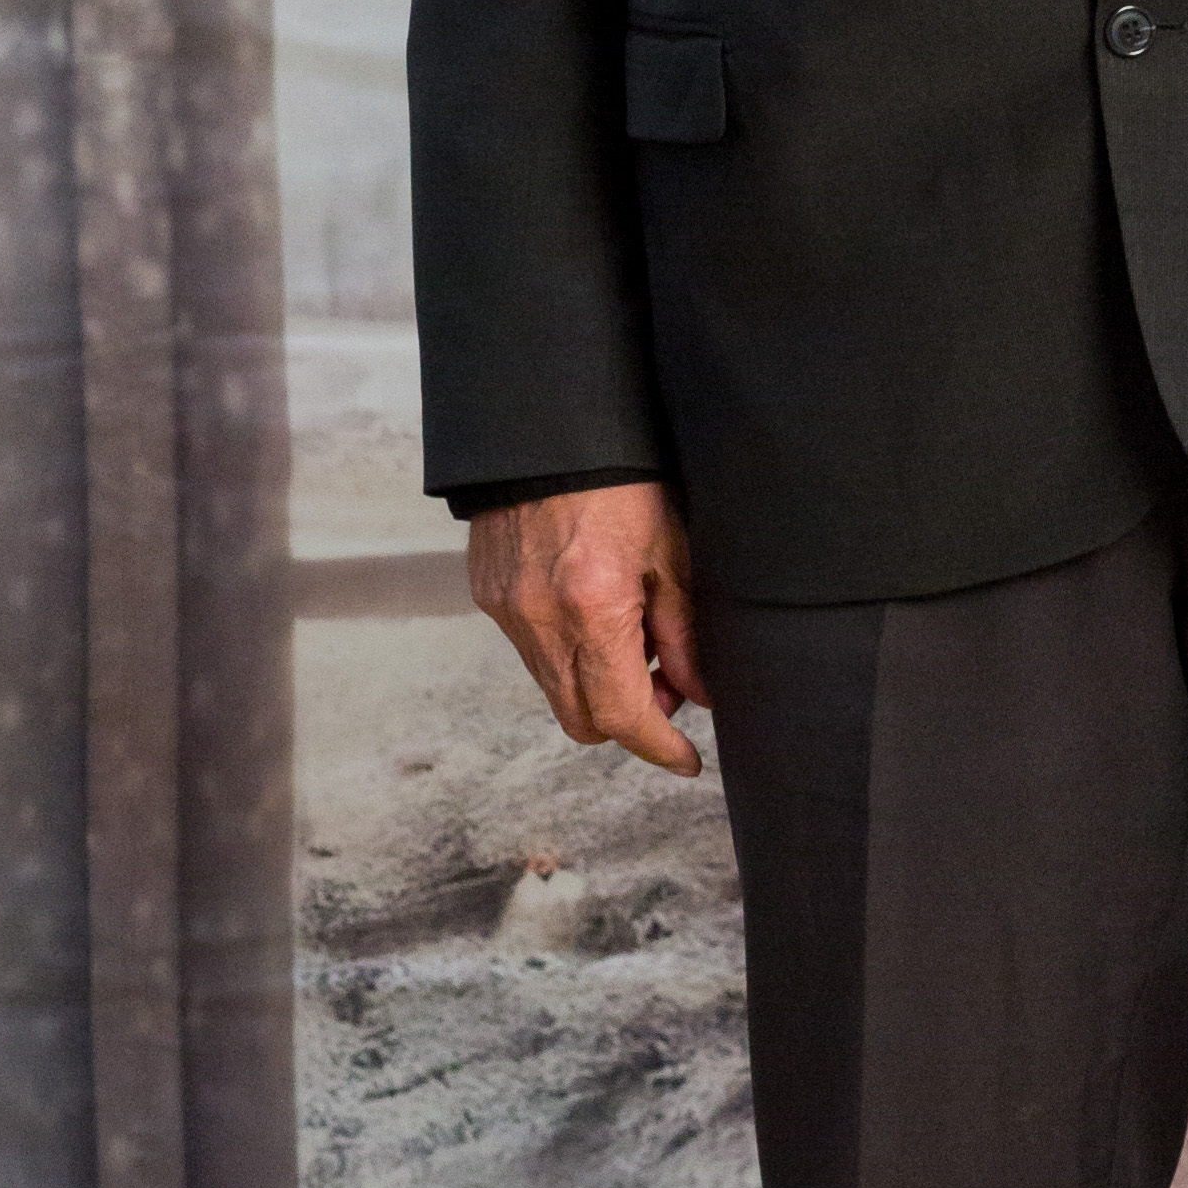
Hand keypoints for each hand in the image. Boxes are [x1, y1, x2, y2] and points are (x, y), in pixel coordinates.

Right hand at [467, 479, 705, 775]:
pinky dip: (566, 653)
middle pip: (582, 720)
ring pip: (554, 689)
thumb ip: (684, 633)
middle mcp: (540, 619)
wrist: (550, 428)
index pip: (623, 715)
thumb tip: (698, 694)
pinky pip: (531, 651)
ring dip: (596, 686)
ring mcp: (507, 610)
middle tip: (666, 687)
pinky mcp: (489, 595)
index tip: (686, 759)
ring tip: (632, 638)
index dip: (659, 747)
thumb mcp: (671, 552)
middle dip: (629, 721)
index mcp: (593, 607)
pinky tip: (593, 613)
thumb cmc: (622, 479)